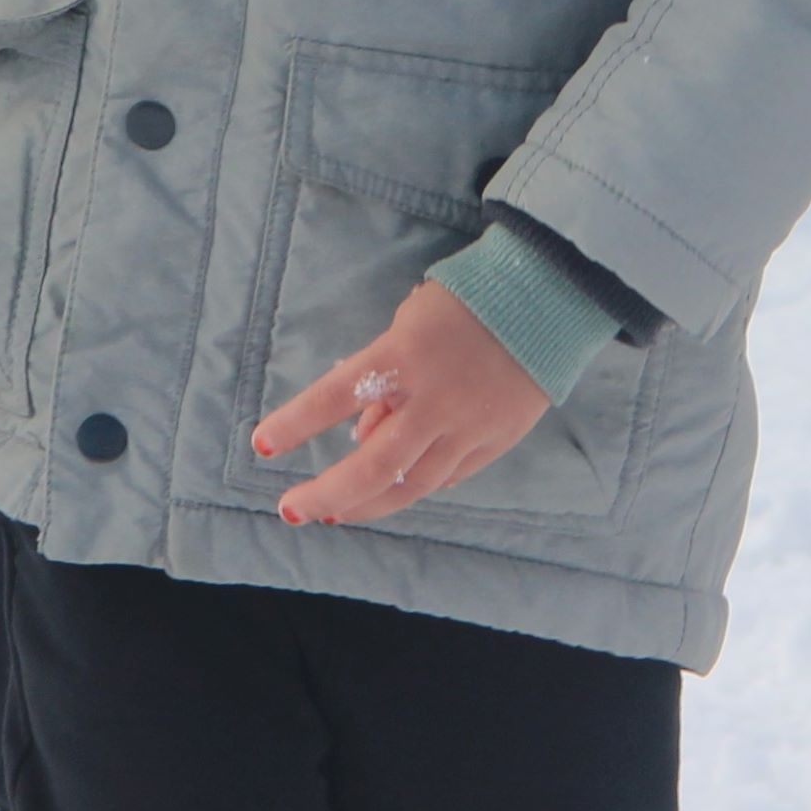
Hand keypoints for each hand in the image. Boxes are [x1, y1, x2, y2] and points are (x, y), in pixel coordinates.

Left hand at [250, 279, 550, 527]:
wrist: (548, 298)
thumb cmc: (468, 300)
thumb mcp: (410, 322)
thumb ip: (385, 380)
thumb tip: (364, 433)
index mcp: (403, 357)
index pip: (335, 395)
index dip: (295, 423)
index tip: (262, 446)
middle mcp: (432, 400)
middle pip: (371, 462)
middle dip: (327, 492)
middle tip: (291, 508)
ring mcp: (467, 426)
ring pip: (410, 484)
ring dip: (367, 504)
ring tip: (335, 513)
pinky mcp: (495, 441)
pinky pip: (447, 476)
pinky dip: (416, 485)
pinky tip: (393, 491)